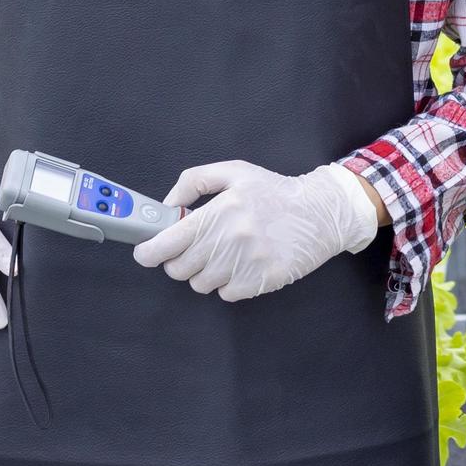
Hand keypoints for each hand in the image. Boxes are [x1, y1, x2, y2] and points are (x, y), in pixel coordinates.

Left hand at [132, 160, 379, 301]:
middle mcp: (231, 239)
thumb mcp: (234, 172)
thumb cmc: (275, 191)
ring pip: (201, 283)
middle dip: (180, 259)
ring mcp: (247, 263)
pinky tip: (242, 264)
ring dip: (205, 271)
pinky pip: (225, 293)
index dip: (148, 251)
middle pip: (179, 269)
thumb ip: (195, 181)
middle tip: (195, 247)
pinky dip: (228, 282)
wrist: (320, 213)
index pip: (168, 242)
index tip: (145, 252)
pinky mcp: (261, 282)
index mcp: (220, 210)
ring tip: (223, 253)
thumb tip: (168, 205)